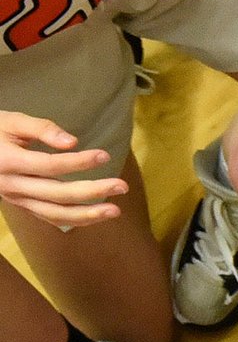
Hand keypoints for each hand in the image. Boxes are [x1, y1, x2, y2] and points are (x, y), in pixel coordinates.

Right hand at [0, 113, 122, 228]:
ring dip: (88, 215)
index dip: (79, 162)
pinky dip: (75, 220)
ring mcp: (17, 199)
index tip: (105, 156)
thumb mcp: (11, 121)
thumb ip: (41, 128)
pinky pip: (51, 218)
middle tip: (122, 186)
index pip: (50, 165)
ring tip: (115, 211)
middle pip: (58, 193)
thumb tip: (72, 142)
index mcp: (8, 161)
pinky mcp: (23, 206)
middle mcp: (12, 185)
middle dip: (92, 191)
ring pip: (55, 214)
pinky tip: (97, 215)